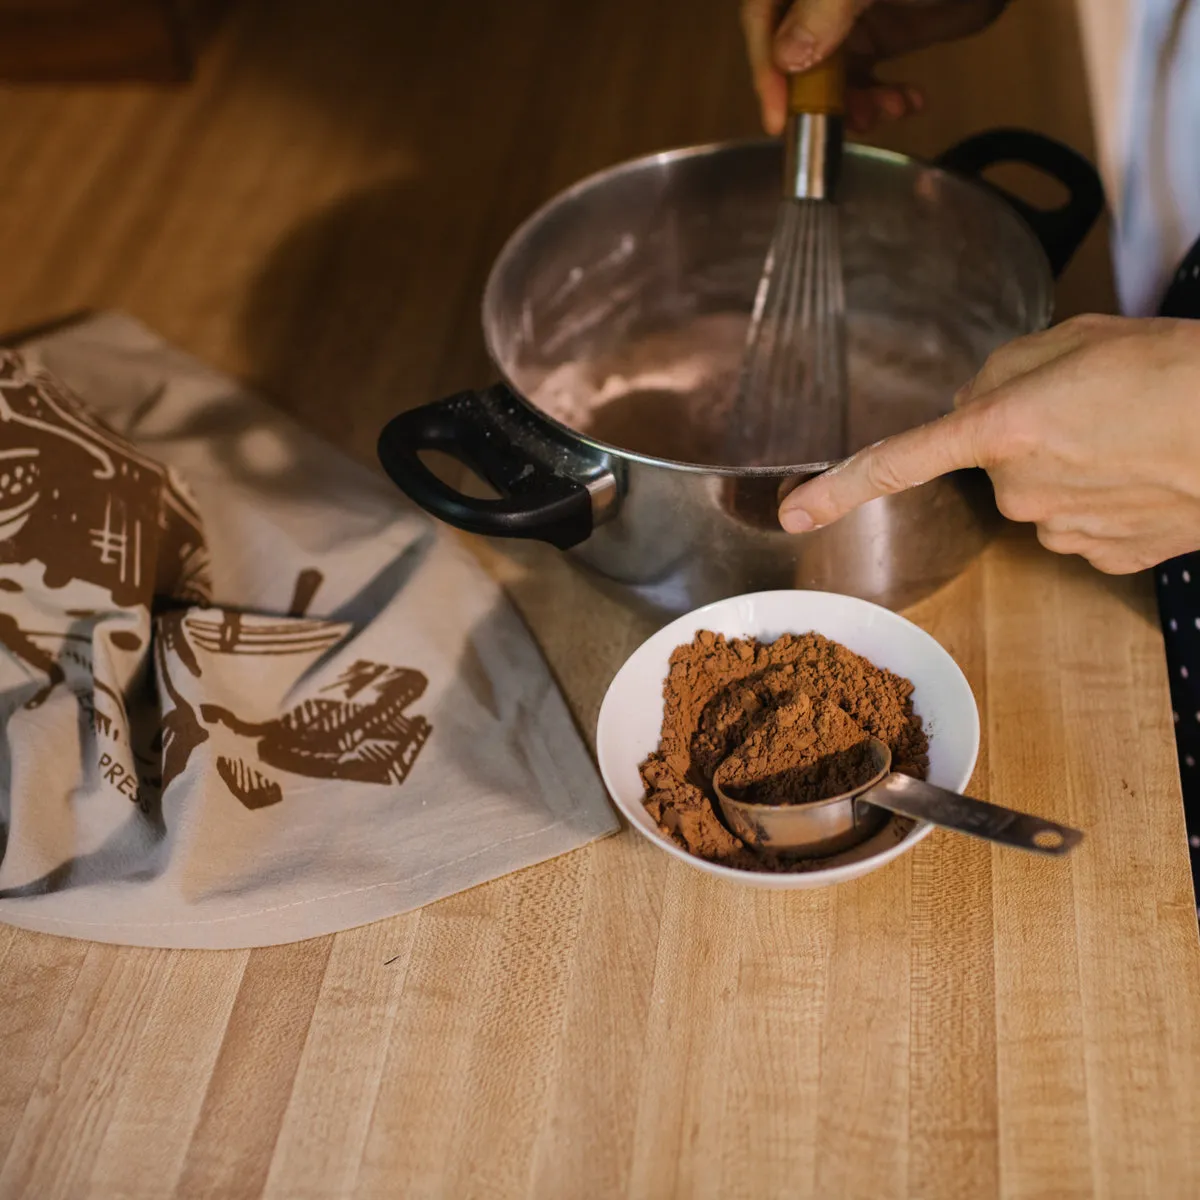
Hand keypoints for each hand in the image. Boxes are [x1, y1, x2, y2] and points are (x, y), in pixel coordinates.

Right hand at [741, 0, 1010, 135]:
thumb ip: (823, 10)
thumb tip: (786, 56)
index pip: (762, 19)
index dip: (765, 70)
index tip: (778, 116)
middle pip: (791, 54)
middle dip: (814, 96)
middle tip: (832, 125)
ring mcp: (847, 16)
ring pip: (828, 75)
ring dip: (852, 105)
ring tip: (880, 113)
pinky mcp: (880, 34)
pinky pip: (866, 79)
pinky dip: (883, 99)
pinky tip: (907, 102)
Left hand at [777, 315, 1199, 574]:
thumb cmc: (1177, 372)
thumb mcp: (1078, 338)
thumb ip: (1005, 369)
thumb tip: (972, 403)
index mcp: (1003, 427)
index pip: (900, 460)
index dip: (840, 486)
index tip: (792, 513)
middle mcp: (1018, 489)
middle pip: (994, 462)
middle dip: (1023, 437)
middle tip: (1092, 406)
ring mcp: (1059, 530)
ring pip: (1038, 495)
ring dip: (1068, 468)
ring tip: (1129, 436)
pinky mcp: (1100, 557)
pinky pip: (1078, 525)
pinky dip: (1101, 501)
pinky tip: (1143, 474)